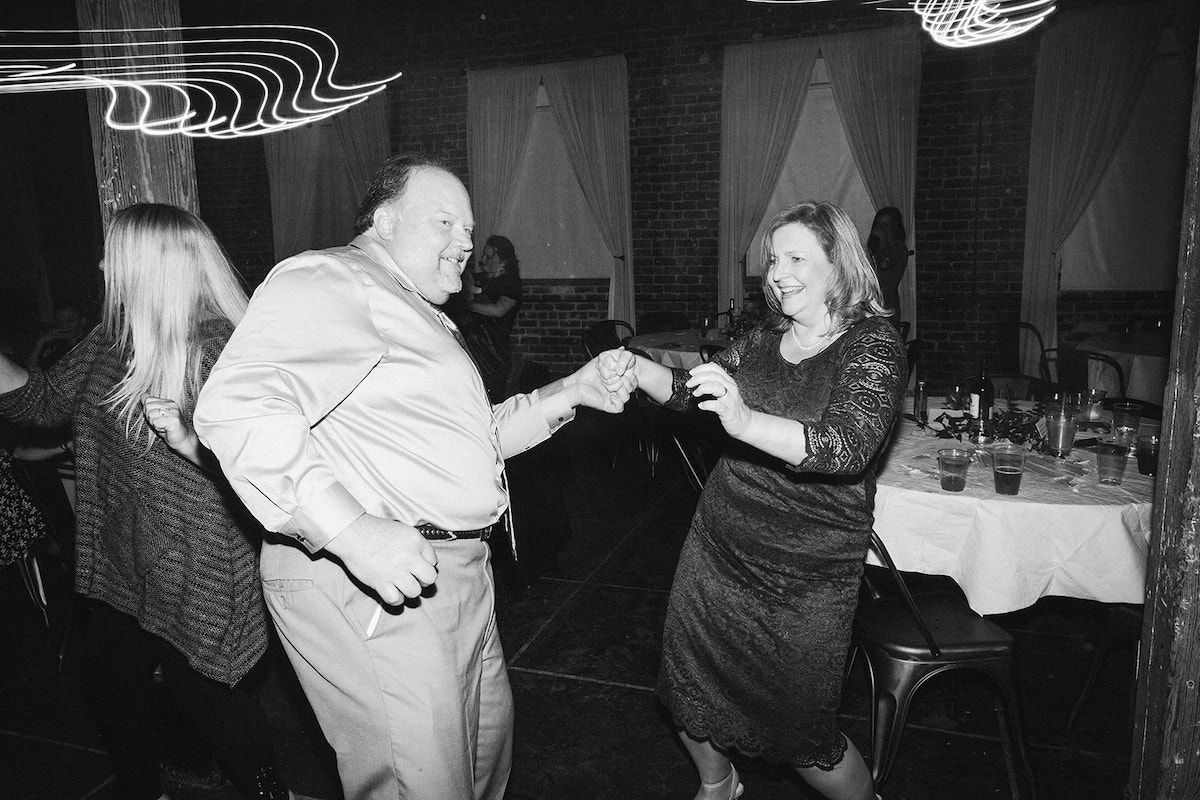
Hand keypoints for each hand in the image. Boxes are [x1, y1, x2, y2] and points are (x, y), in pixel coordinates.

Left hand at [142, 396, 192, 449]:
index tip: (158, 418)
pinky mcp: (174, 420)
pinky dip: (158, 428)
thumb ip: (151, 405)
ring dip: (154, 423)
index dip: (148, 411)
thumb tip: (143, 395)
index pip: (148, 399)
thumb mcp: (157, 415)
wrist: (183, 439)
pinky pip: (156, 422)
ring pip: (151, 414)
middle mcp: (172, 405)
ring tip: (163, 426)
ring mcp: (174, 412)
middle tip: (160, 423)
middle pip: (148, 406)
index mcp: (168, 402)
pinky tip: (165, 429)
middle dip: (150, 417)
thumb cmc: (169, 429)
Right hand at [323, 514, 438, 604]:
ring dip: (410, 591)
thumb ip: (421, 546)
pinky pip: (396, 599)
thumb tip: (431, 562)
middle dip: (424, 581)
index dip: (426, 565)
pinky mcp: (381, 582)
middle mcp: (408, 558)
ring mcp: (395, 572)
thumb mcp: (406, 532)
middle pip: (429, 578)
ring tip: (402, 584)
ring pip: (415, 592)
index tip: (417, 565)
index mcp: (416, 543)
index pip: (433, 562)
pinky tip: (393, 591)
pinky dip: (396, 599)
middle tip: (415, 578)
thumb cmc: (378, 532)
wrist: (354, 534)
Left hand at [567, 352, 633, 413]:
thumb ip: (614, 355)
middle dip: (622, 381)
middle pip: (631, 388)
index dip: (631, 377)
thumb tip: (623, 348)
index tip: (621, 371)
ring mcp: (614, 399)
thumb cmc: (588, 373)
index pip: (633, 381)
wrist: (577, 383)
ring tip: (606, 384)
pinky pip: (620, 407)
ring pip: (627, 397)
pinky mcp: (609, 406)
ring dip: (618, 388)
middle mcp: (617, 390)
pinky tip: (610, 395)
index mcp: (618, 381)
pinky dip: (617, 401)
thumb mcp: (602, 360)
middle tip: (610, 377)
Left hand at [686, 363, 752, 436]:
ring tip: (695, 393)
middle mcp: (730, 388)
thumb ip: (716, 382)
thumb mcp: (726, 391)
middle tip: (689, 383)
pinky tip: (701, 405)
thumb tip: (701, 375)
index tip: (692, 372)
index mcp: (728, 381)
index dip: (701, 368)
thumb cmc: (732, 406)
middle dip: (698, 378)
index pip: (715, 368)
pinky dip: (707, 404)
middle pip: (713, 376)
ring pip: (716, 387)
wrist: (744, 422)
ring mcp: (730, 399)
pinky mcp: (728, 411)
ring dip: (702, 388)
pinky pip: (716, 405)